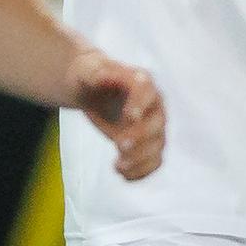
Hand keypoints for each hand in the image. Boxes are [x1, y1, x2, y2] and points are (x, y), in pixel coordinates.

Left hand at [68, 50, 163, 180]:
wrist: (92, 89)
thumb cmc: (90, 76)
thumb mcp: (88, 70)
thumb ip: (96, 72)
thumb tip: (103, 74)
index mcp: (141, 81)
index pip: (147, 92)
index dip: (141, 105)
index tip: (129, 117)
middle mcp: (153, 104)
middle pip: (157, 123)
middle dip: (141, 136)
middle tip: (120, 145)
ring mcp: (153, 126)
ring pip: (157, 146)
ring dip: (141, 159)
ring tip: (118, 166)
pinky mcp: (147, 144)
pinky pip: (153, 162)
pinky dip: (141, 172)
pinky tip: (123, 174)